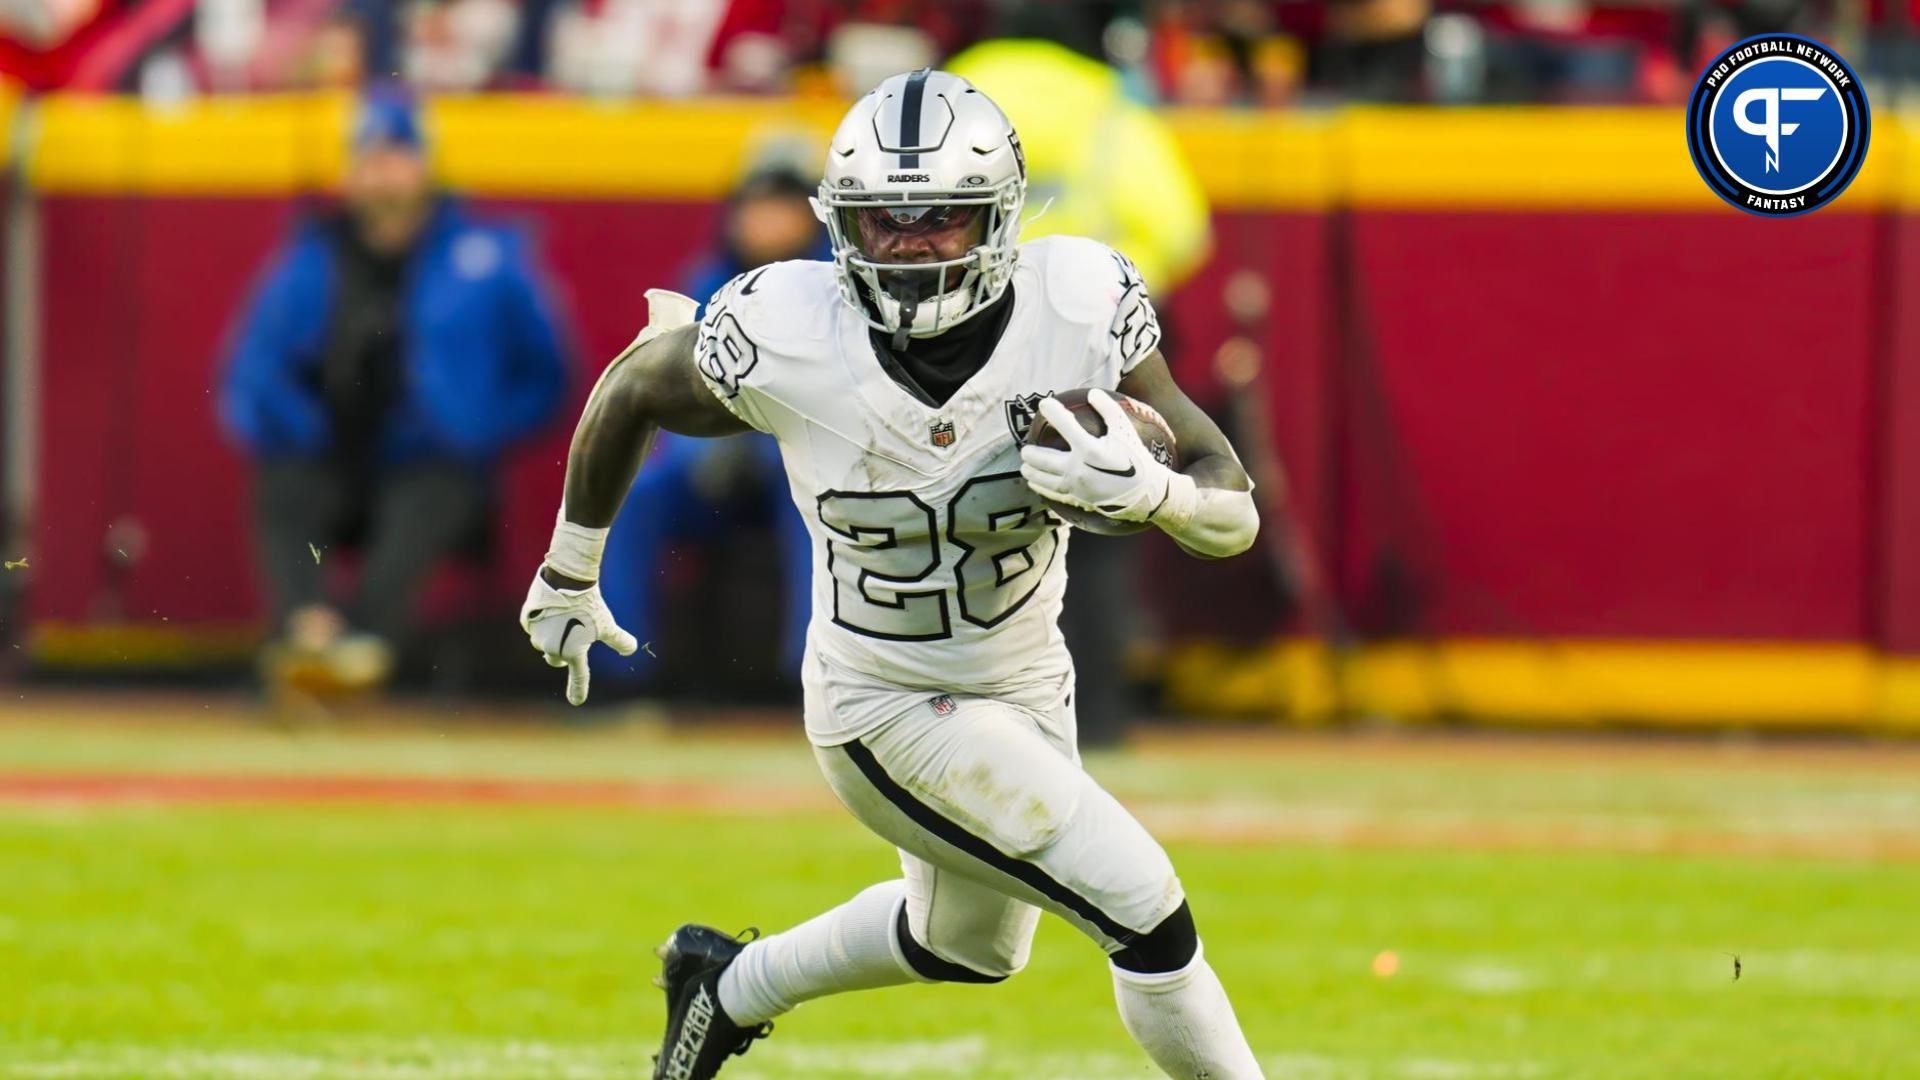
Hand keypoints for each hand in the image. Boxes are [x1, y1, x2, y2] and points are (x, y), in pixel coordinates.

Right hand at [519, 568, 638, 705]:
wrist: (566, 579)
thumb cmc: (589, 604)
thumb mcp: (607, 624)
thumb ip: (619, 640)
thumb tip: (631, 649)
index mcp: (572, 652)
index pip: (579, 676)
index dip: (579, 690)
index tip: (577, 702)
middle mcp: (551, 648)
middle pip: (557, 659)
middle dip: (563, 653)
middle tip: (574, 637)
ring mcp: (536, 635)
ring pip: (545, 641)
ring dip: (552, 636)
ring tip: (565, 616)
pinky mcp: (526, 621)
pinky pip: (534, 627)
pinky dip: (542, 622)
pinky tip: (552, 609)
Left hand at [1019, 390, 1175, 522]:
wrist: (1145, 493)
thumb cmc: (1135, 459)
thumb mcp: (1125, 431)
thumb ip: (1109, 409)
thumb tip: (1093, 393)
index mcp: (1089, 449)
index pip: (1064, 425)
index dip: (1052, 411)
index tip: (1043, 405)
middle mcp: (1078, 468)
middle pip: (1043, 459)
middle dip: (1030, 452)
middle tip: (1024, 448)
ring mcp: (1076, 486)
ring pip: (1043, 478)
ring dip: (1031, 471)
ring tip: (1025, 466)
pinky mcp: (1077, 499)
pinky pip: (1052, 493)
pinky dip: (1041, 487)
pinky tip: (1035, 483)